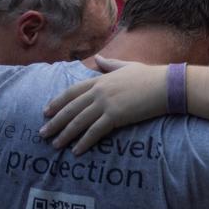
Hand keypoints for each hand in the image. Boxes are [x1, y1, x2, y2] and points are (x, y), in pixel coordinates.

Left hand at [39, 56, 166, 154]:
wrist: (165, 85)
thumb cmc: (150, 76)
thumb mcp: (127, 66)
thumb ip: (110, 64)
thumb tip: (98, 58)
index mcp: (100, 80)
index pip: (72, 92)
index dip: (57, 102)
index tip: (46, 111)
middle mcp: (99, 92)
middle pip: (70, 108)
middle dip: (55, 122)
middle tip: (42, 133)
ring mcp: (106, 104)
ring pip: (79, 121)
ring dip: (65, 134)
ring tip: (55, 144)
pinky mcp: (115, 116)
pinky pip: (95, 132)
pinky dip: (84, 142)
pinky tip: (76, 151)